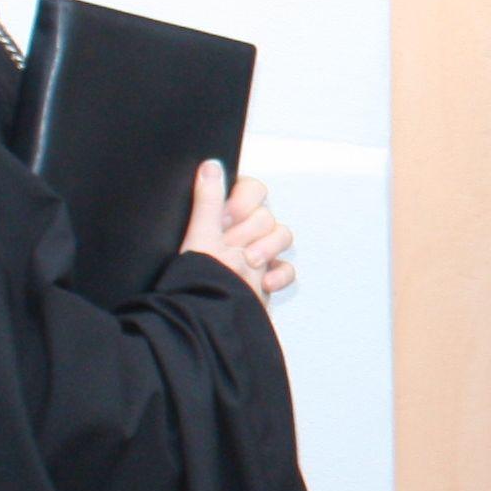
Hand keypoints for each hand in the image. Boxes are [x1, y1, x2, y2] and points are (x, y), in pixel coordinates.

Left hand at [179, 160, 297, 296]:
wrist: (213, 325)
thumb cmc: (203, 283)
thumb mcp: (202, 237)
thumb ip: (208, 200)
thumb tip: (210, 166)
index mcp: (221, 219)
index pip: (249, 189)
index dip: (245, 200)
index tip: (229, 216)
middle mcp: (238, 233)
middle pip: (267, 213)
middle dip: (254, 231)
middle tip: (235, 246)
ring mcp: (255, 255)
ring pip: (282, 235)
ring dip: (269, 248)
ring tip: (249, 263)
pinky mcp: (265, 277)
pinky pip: (287, 267)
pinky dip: (279, 275)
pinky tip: (262, 283)